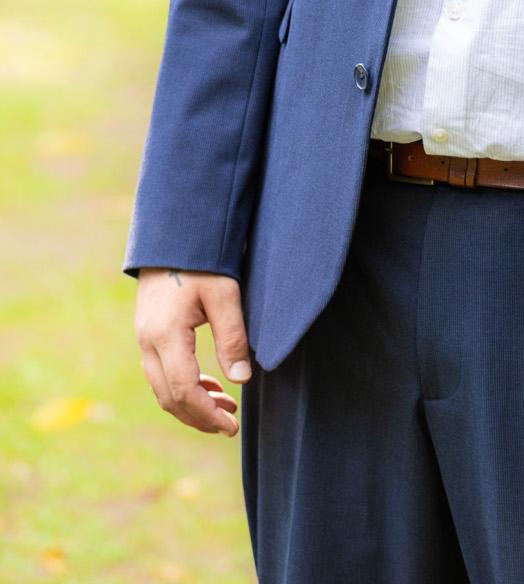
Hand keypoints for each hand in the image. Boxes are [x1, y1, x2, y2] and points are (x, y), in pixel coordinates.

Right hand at [134, 268, 250, 436]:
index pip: (185, 391)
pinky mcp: (148, 334)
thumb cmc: (203, 261)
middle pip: (169, 398)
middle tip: (230, 425)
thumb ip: (232, 337)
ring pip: (162, 389)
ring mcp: (143, 339)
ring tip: (225, 408)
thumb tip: (241, 380)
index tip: (232, 427)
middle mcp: (147, 343)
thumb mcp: (225, 294)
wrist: (173, 235)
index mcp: (165, 335)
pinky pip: (160, 373)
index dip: (208, 415)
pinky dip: (182, 387)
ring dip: (191, 405)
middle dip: (199, 417)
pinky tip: (208, 385)